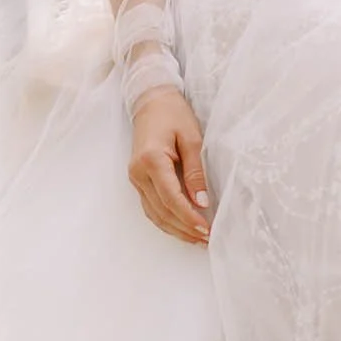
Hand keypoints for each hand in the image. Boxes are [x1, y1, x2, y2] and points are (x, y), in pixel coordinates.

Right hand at [127, 85, 210, 244]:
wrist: (151, 101)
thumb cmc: (173, 114)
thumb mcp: (192, 138)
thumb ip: (196, 171)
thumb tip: (201, 201)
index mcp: (151, 160)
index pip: (171, 198)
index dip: (188, 217)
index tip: (206, 229)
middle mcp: (138, 173)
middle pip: (161, 211)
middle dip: (184, 228)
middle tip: (206, 239)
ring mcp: (135, 178)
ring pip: (154, 213)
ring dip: (175, 229)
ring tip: (197, 239)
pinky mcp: (137, 180)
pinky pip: (151, 207)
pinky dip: (166, 220)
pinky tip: (181, 227)